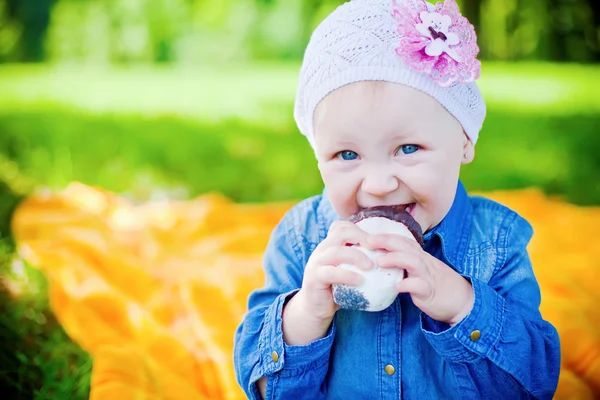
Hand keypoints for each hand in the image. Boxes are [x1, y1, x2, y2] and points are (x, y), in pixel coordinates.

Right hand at [282, 220, 372, 344]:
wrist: (315, 309)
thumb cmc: (337, 289)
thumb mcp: (348, 271)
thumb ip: (359, 262)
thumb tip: (389, 258)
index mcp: (330, 245)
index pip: (342, 226)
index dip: (360, 230)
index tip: (377, 242)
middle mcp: (321, 250)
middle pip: (340, 233)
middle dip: (361, 237)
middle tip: (377, 249)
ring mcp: (316, 263)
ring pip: (335, 251)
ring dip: (356, 256)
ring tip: (371, 266)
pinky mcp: (314, 278)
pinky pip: (330, 273)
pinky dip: (347, 275)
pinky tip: (360, 281)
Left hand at [366, 234, 473, 325]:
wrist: (463, 302)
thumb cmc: (436, 286)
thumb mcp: (419, 271)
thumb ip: (403, 265)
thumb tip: (378, 261)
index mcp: (418, 256)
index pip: (402, 241)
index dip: (385, 236)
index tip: (366, 235)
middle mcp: (423, 262)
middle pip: (405, 245)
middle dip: (386, 241)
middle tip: (367, 241)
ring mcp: (428, 276)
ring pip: (413, 261)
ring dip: (395, 259)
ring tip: (379, 261)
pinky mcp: (431, 292)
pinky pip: (421, 286)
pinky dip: (408, 285)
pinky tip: (396, 287)